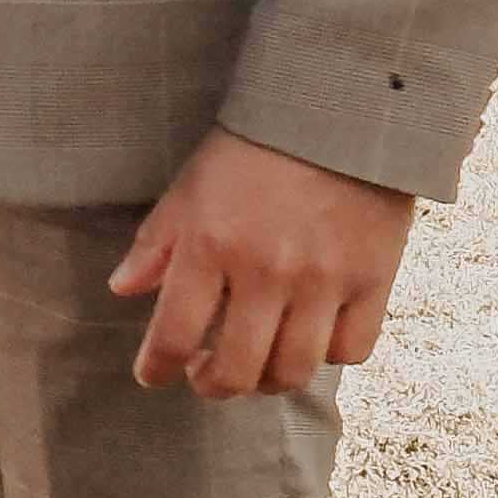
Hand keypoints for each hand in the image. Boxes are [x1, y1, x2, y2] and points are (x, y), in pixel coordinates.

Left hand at [105, 129, 414, 397]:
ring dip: (267, 382)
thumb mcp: (191, 185)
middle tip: (205, 377)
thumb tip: (123, 288)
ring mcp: (323, 281)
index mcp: (211, 246)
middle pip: (236, 370)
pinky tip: (311, 340)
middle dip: (212, 385)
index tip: (152, 375)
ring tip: (256, 367)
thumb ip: (157, 243)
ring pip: (293, 371)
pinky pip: (351, 350)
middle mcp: (267, 272)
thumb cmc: (255, 148)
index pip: (173, 333)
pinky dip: (328, 356)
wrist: (341, 112)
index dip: (157, 368)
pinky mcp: (374, 281)